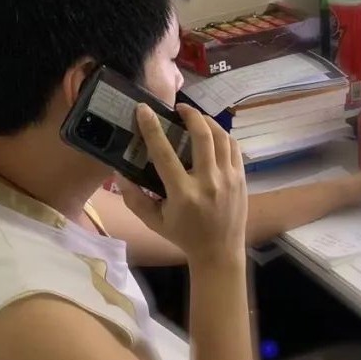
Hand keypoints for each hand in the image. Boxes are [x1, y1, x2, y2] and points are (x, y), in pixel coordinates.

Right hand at [117, 103, 247, 267]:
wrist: (219, 251)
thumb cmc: (183, 235)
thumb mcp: (152, 220)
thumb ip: (133, 197)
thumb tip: (119, 171)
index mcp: (183, 193)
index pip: (164, 153)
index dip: (152, 128)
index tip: (144, 109)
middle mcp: (208, 182)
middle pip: (203, 136)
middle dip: (190, 115)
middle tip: (179, 108)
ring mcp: (228, 179)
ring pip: (222, 137)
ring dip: (208, 122)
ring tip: (195, 117)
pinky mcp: (241, 178)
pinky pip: (234, 147)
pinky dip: (223, 135)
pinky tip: (213, 134)